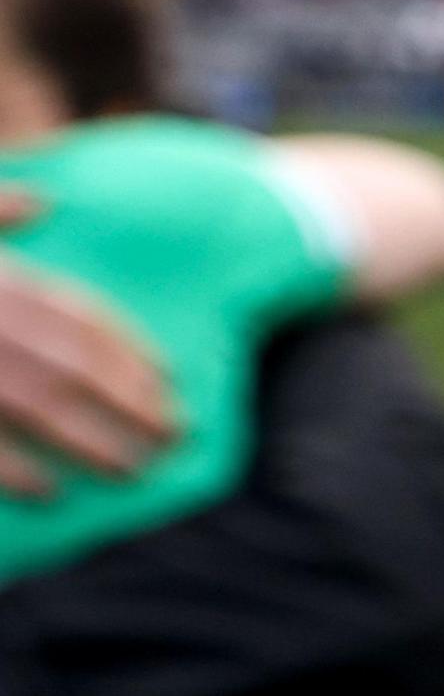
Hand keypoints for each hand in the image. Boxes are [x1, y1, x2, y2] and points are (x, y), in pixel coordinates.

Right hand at [0, 197, 176, 500]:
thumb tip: (44, 201)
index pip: (79, 318)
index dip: (131, 356)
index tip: (169, 383)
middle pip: (73, 368)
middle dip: (132, 406)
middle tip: (175, 437)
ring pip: (38, 408)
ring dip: (93, 444)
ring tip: (132, 471)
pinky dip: (16, 472)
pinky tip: (51, 494)